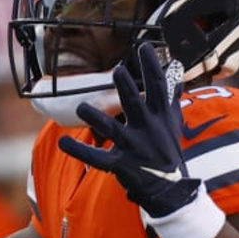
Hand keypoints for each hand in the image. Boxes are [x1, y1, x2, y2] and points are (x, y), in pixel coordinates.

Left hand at [57, 43, 203, 220]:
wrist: (170, 189)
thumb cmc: (168, 151)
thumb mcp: (173, 123)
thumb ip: (170, 96)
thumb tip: (175, 71)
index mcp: (160, 117)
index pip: (158, 87)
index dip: (151, 67)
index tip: (144, 48)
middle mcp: (147, 130)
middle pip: (134, 104)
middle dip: (125, 87)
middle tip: (117, 71)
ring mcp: (133, 148)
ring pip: (111, 128)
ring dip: (95, 116)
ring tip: (82, 108)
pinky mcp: (120, 165)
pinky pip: (96, 158)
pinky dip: (79, 151)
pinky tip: (63, 142)